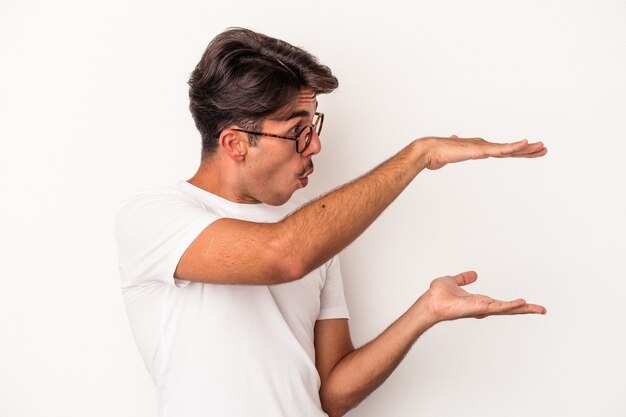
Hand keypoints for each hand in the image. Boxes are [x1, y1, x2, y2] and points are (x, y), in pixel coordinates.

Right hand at [421, 136, 546, 169]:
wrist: (429, 151)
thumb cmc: (437, 154)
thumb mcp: (450, 155)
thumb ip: (452, 151)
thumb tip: (449, 144)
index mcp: (479, 148)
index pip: (503, 151)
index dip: (517, 151)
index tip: (530, 150)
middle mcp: (484, 146)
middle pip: (511, 149)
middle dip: (528, 150)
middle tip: (544, 148)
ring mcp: (483, 147)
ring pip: (510, 148)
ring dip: (527, 148)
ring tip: (542, 147)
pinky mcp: (480, 150)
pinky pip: (501, 149)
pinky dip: (514, 146)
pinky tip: (525, 143)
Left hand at [422, 271, 546, 322]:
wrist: (431, 301)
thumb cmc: (438, 295)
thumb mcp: (453, 281)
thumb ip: (463, 278)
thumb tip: (473, 274)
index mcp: (480, 301)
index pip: (501, 304)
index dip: (514, 305)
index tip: (528, 304)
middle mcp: (483, 307)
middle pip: (509, 309)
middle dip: (526, 310)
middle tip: (543, 310)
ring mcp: (482, 309)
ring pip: (507, 309)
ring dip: (522, 309)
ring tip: (538, 308)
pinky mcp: (479, 308)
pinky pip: (497, 307)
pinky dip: (509, 305)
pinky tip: (521, 303)